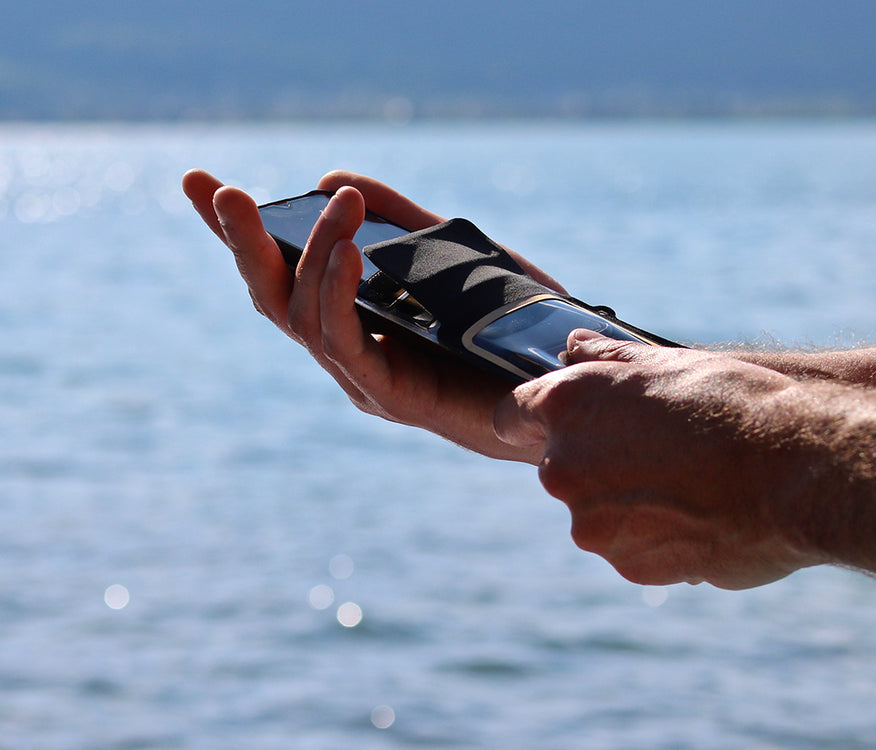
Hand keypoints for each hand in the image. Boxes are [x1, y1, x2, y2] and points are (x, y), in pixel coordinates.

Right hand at [182, 169, 557, 461]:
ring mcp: (362, 378)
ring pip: (304, 318)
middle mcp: (347, 349)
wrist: (564, 385)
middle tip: (226, 192)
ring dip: (312, 255)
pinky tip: (346, 253)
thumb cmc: (511, 325)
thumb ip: (401, 222)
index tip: (197, 183)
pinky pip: (345, 345)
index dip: (237, 233)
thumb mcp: (453, 255)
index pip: (282, 271)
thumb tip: (330, 180)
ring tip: (340, 205)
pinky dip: (338, 296)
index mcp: (353, 317)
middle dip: (243, 244)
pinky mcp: (390, 397)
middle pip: (273, 297)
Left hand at [494, 330, 820, 589]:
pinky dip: (658, 538)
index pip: (513, 415)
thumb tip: (571, 346)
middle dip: (597, 461)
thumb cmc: (736, 404)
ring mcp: (592, 524)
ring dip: (629, 503)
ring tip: (693, 484)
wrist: (800, 471)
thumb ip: (608, 359)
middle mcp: (563, 467)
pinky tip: (704, 516)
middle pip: (560, 467)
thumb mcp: (668, 363)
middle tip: (661, 450)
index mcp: (566, 407)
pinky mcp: (628, 565)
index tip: (564, 423)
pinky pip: (632, 549)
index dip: (537, 417)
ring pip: (598, 513)